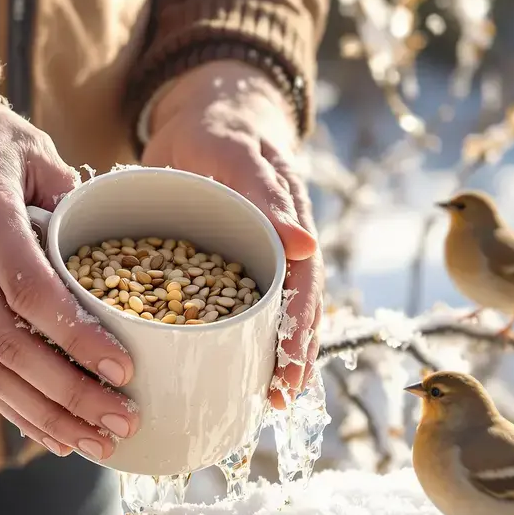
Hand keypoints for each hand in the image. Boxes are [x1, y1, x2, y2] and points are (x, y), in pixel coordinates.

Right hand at [0, 104, 138, 459]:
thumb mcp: (34, 150)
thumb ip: (74, 198)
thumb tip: (115, 252)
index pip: (30, 294)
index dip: (77, 339)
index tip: (123, 370)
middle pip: (10, 348)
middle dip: (70, 394)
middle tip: (123, 421)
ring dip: (45, 416)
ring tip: (96, 443)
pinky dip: (13, 407)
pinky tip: (53, 434)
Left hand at [142, 61, 323, 408]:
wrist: (206, 112)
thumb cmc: (220, 130)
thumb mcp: (238, 153)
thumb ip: (267, 195)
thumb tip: (306, 247)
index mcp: (290, 224)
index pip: (303, 287)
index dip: (299, 333)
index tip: (290, 373)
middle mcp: (281, 245)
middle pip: (296, 309)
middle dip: (291, 357)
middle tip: (276, 402)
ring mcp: (259, 255)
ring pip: (274, 312)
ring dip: (272, 354)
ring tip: (264, 401)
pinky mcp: (232, 260)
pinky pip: (243, 304)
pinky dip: (242, 335)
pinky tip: (233, 366)